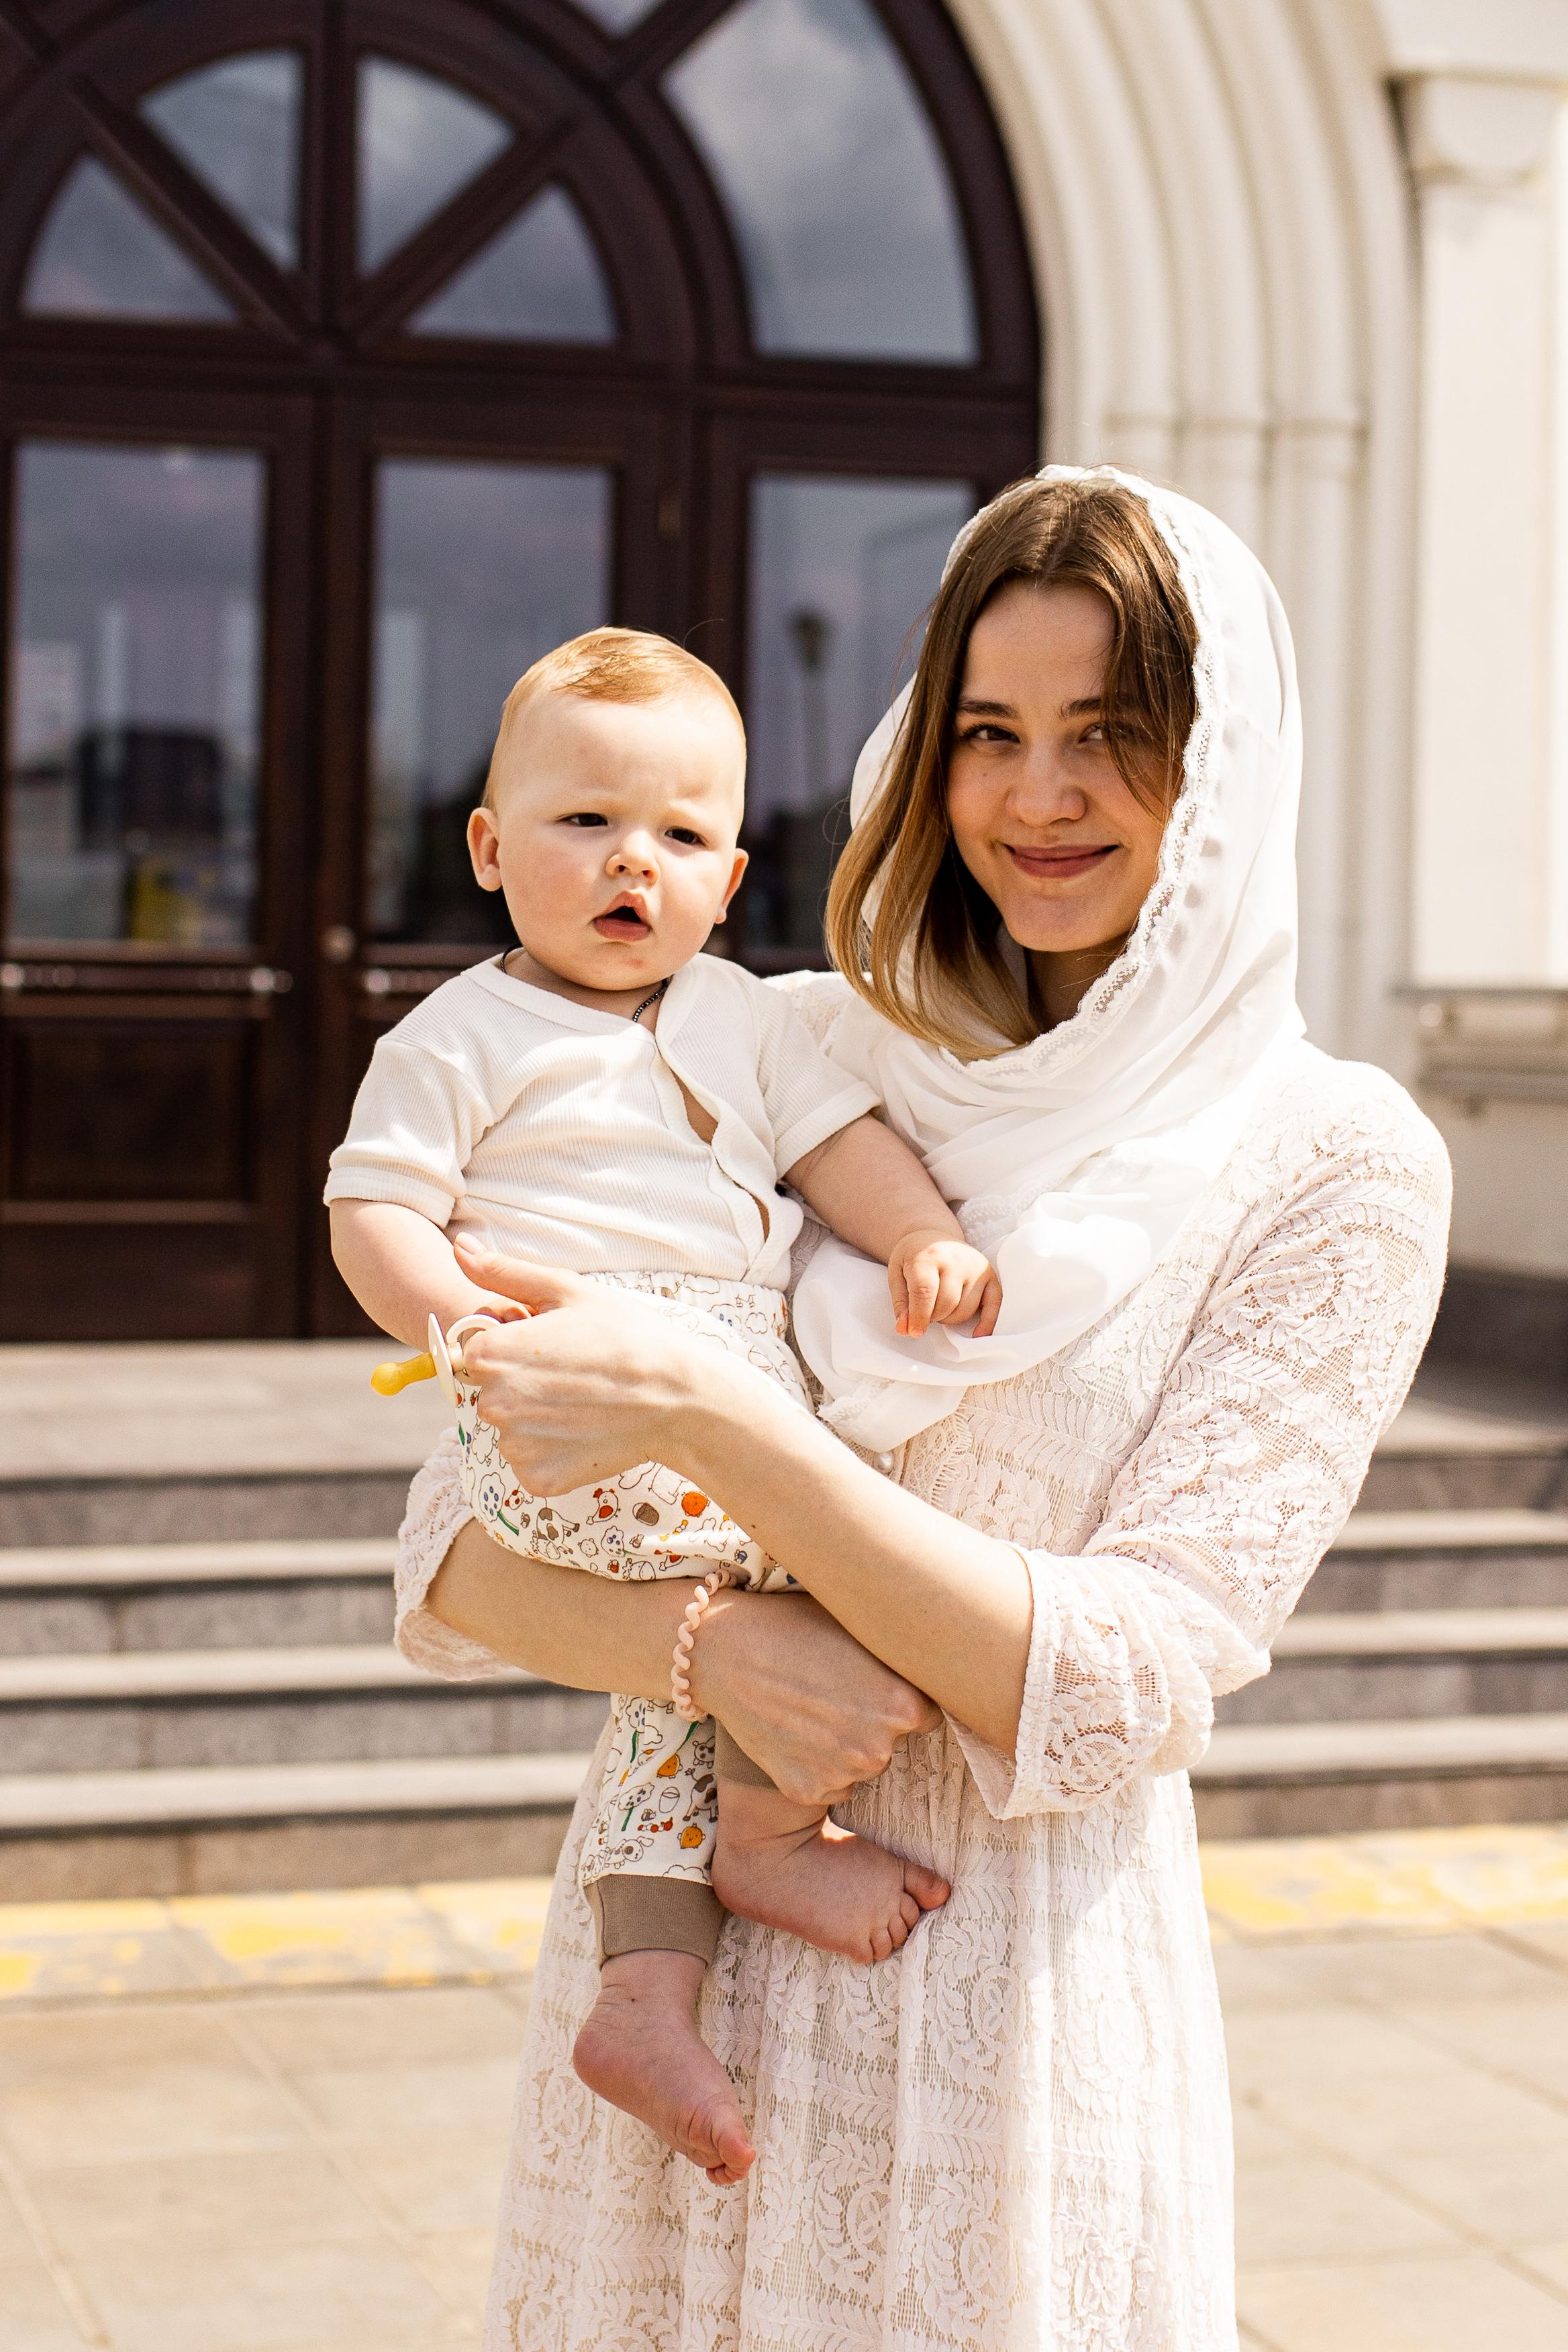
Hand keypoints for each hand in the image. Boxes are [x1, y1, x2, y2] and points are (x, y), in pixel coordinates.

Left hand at [450, 1237, 743, 1492]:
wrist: (679, 1398)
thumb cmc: (627, 1336)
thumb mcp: (568, 1291)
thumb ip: (505, 1273)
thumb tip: (460, 1247)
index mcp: (492, 1353)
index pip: (474, 1349)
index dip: (511, 1344)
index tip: (549, 1344)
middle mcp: (493, 1404)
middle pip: (491, 1390)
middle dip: (522, 1381)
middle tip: (573, 1372)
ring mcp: (515, 1446)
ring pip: (511, 1428)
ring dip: (537, 1418)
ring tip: (584, 1402)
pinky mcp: (537, 1479)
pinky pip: (531, 1462)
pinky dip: (553, 1450)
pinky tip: (587, 1431)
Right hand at [692, 1588, 941, 1807]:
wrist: (727, 1651)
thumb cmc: (796, 1626)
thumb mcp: (862, 1629)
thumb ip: (901, 1660)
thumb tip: (935, 1664)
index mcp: (904, 1705)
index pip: (928, 1713)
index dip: (903, 1697)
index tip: (877, 1683)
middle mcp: (878, 1748)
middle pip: (894, 1742)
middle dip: (874, 1722)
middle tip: (835, 1689)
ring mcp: (841, 1774)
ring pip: (861, 1764)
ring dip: (846, 1745)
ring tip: (809, 1705)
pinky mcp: (807, 1792)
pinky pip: (829, 1781)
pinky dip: (816, 1763)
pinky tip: (793, 1729)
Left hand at [889, 1230, 1001, 1338]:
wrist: (933, 1235)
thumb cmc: (914, 1257)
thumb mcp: (896, 1274)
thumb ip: (900, 1303)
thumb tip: (904, 1329)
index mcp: (928, 1256)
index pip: (925, 1291)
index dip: (919, 1316)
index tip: (914, 1332)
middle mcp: (955, 1259)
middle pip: (947, 1304)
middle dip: (933, 1317)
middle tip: (925, 1311)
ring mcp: (975, 1266)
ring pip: (965, 1309)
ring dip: (950, 1318)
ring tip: (939, 1307)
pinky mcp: (989, 1274)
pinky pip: (994, 1303)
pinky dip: (987, 1322)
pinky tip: (978, 1334)